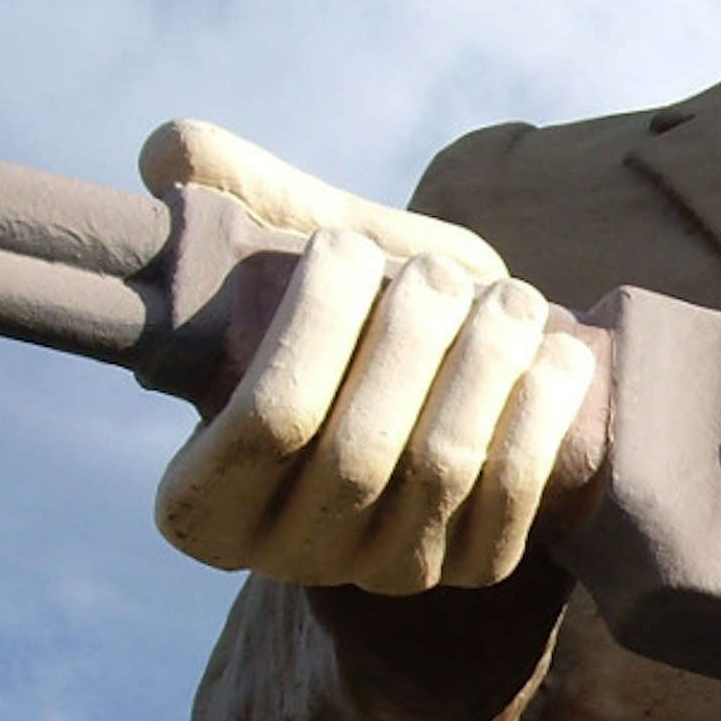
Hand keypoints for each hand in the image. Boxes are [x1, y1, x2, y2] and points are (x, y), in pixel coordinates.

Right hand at [140, 123, 594, 593]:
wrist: (451, 391)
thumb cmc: (362, 316)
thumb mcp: (304, 260)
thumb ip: (244, 204)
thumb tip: (167, 149)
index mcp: (206, 497)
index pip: (265, 419)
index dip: (315, 322)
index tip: (343, 246)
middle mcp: (288, 553)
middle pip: (355, 449)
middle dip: (409, 339)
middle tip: (436, 273)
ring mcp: (385, 570)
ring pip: (438, 468)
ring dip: (483, 363)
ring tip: (506, 299)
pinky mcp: (471, 571)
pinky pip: (511, 497)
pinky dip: (537, 413)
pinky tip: (553, 352)